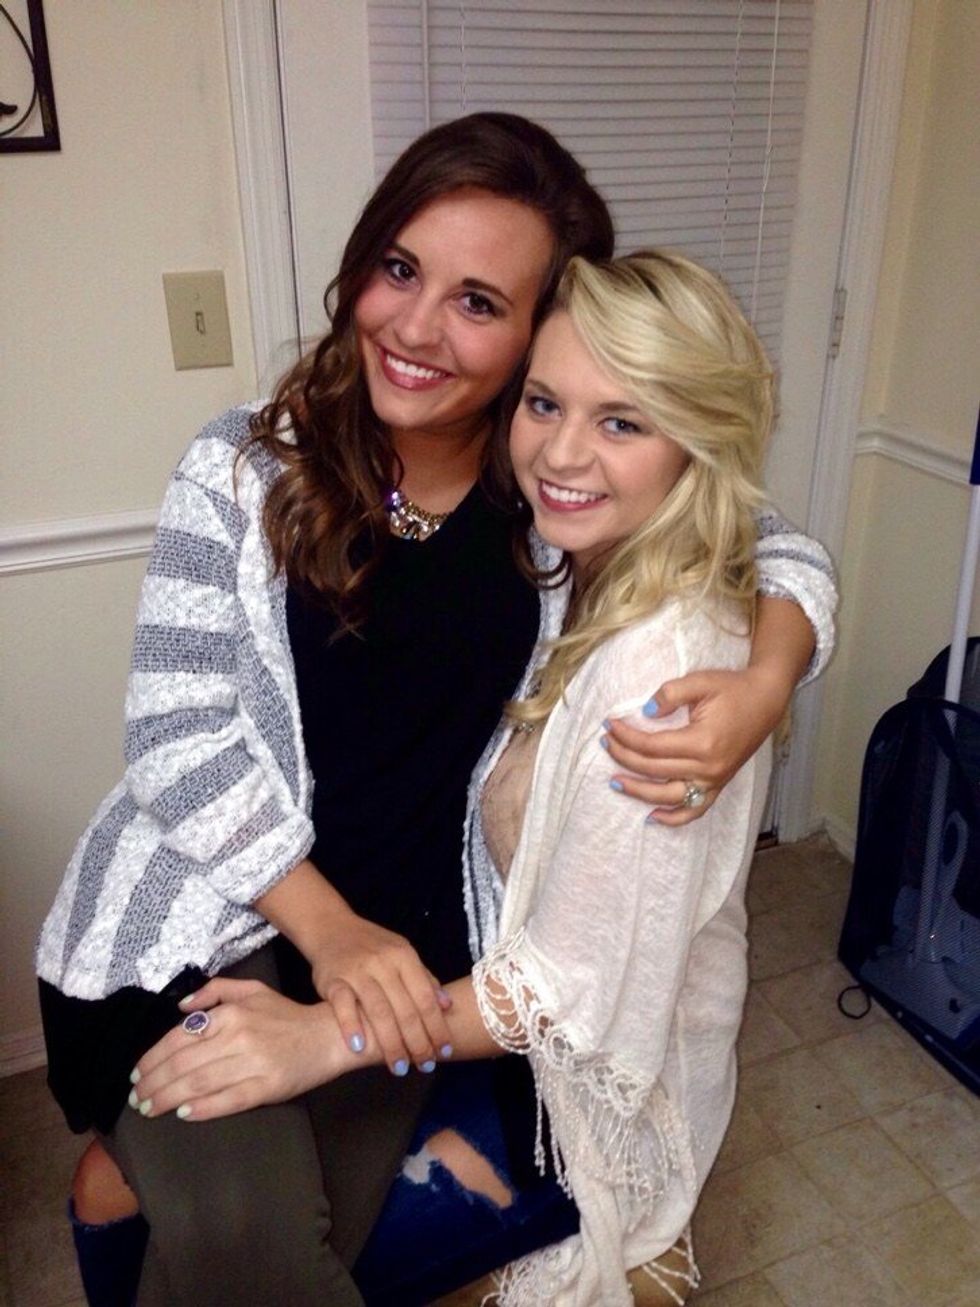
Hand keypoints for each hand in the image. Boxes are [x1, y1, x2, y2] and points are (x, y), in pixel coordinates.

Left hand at [128, 979, 346, 1121]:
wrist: (328, 1036)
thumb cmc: (286, 1015)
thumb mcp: (252, 990)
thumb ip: (215, 991)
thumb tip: (180, 1006)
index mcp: (232, 1013)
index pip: (179, 1038)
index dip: (152, 1059)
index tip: (137, 1075)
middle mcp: (239, 1037)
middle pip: (183, 1064)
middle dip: (153, 1084)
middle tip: (136, 1098)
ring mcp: (253, 1064)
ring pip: (199, 1084)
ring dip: (168, 1099)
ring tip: (149, 1109)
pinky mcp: (267, 1087)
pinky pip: (228, 1101)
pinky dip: (203, 1108)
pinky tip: (184, 1114)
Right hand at [310, 908, 452, 1076]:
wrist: (331, 927)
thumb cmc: (372, 946)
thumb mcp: (402, 954)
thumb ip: (424, 978)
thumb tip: (448, 1005)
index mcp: (404, 956)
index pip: (425, 997)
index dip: (437, 1026)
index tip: (445, 1051)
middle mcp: (382, 963)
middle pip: (404, 1009)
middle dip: (417, 1042)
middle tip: (425, 1066)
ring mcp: (357, 971)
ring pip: (378, 1011)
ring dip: (390, 1043)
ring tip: (399, 1067)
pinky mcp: (333, 980)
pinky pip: (343, 1005)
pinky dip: (351, 1026)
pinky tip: (359, 1047)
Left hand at [602, 665, 786, 824]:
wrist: (765, 700)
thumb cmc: (732, 689)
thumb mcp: (700, 681)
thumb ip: (669, 694)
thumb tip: (644, 713)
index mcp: (702, 742)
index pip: (652, 746)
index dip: (626, 737)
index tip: (610, 724)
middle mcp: (708, 767)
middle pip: (654, 770)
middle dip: (624, 757)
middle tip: (606, 743)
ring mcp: (714, 780)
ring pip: (669, 797)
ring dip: (639, 792)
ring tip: (615, 782)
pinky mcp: (718, 785)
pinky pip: (695, 810)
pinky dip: (674, 818)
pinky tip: (652, 817)